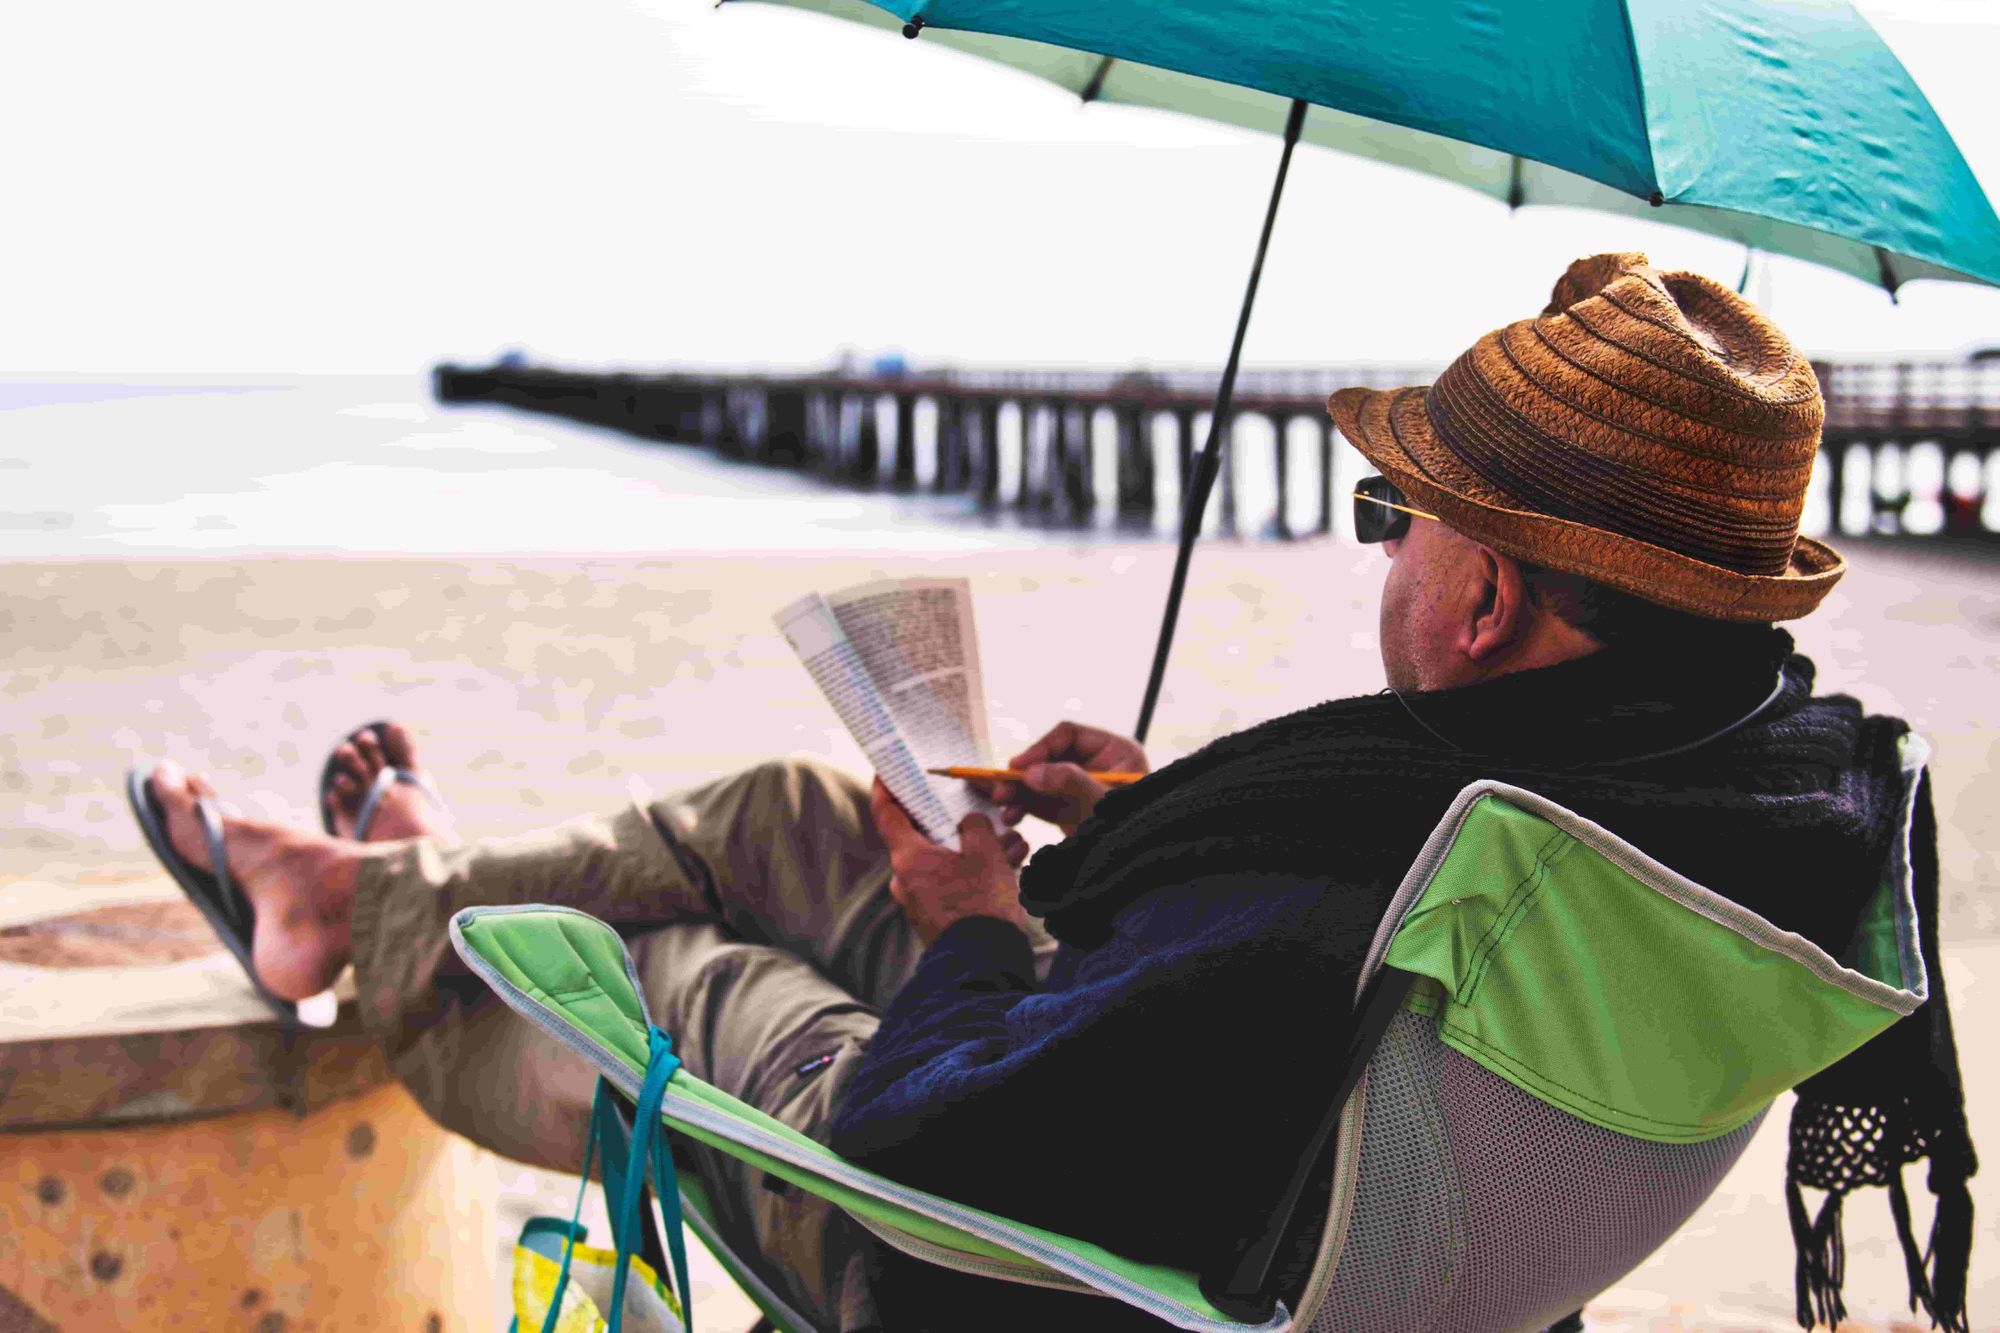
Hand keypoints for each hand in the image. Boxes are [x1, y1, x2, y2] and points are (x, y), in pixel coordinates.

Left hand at [869, 779, 1029, 944]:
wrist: (984, 962)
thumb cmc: (981, 904)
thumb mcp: (985, 852)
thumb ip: (975, 827)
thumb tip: (970, 822)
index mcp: (909, 858)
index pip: (886, 813)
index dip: (885, 788)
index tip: (887, 771)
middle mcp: (906, 879)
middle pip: (923, 837)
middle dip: (955, 823)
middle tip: (979, 811)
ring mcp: (920, 900)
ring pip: (946, 861)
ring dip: (976, 850)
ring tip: (1013, 845)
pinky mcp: (937, 917)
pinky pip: (953, 884)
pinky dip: (976, 873)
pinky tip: (1010, 868)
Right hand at [975, 721, 1148, 836]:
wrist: (1141, 867)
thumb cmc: (1135, 828)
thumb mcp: (1104, 801)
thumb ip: (1071, 781)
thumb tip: (1031, 773)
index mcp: (1115, 750)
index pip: (1068, 735)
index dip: (1040, 748)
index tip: (1018, 767)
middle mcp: (1097, 765)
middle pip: (1049, 758)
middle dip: (1023, 774)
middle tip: (1002, 788)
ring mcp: (1081, 788)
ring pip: (1040, 781)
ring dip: (1018, 792)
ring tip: (1003, 806)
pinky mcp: (1071, 811)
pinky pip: (1041, 802)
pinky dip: (1024, 807)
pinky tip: (1012, 816)